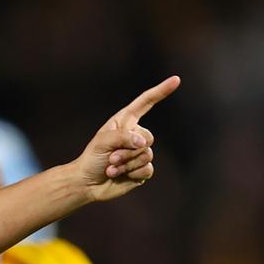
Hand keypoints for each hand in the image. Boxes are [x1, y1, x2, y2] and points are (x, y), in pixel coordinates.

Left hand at [74, 76, 179, 201]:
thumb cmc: (92, 158)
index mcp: (125, 122)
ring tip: (111, 167)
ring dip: (126, 163)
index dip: (161, 91)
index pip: (145, 103)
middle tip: (110, 158)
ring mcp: (140, 153)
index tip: (176, 80)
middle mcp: (135, 136)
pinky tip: (119, 175)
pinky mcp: (142, 169)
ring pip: (146, 155)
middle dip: (128, 150)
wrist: (87, 183)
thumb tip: (144, 143)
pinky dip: (131, 173)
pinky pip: (147, 169)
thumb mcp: (102, 141)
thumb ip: (123, 137)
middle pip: (148, 138)